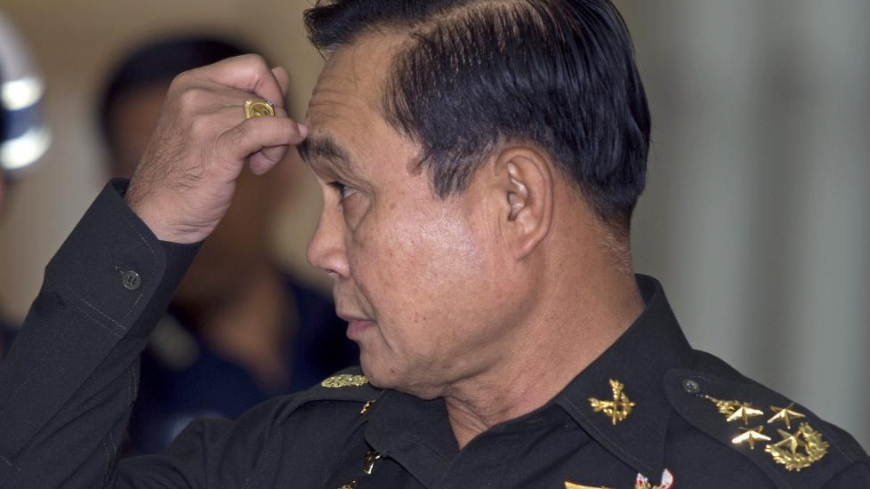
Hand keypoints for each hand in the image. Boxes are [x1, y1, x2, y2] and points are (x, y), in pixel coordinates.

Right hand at [124, 54, 307, 243]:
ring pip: (271, 116)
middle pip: (265, 96)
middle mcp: (195, 95)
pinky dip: (284, 137)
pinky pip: (266, 131)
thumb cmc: (185, 172)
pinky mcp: (217, 149)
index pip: (253, 66)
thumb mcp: (212, 123)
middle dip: (275, 124)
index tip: (267, 118)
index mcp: (191, 82)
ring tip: (254, 164)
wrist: (156, 215)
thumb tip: (282, 74)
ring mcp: (203, 120)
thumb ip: (246, 96)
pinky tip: (272, 159)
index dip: (272, 91)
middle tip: (261, 153)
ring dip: (275, 144)